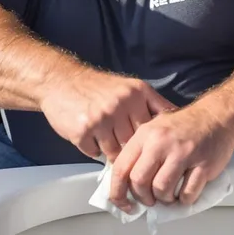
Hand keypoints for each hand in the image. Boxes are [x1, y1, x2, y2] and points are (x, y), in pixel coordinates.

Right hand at [39, 66, 175, 161]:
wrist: (60, 81)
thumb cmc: (96, 87)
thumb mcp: (130, 87)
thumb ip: (150, 104)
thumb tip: (173, 122)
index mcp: (137, 93)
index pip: (154, 126)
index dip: (153, 140)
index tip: (154, 149)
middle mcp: (121, 104)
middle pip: (136, 142)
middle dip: (131, 148)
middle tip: (125, 148)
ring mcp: (101, 118)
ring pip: (116, 152)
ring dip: (111, 150)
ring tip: (106, 139)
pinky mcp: (82, 131)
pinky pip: (95, 153)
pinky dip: (93, 149)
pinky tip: (90, 137)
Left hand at [109, 106, 233, 210]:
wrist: (216, 117)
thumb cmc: (184, 126)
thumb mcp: (154, 129)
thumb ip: (139, 152)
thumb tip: (125, 183)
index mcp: (145, 134)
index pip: (121, 168)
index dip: (117, 192)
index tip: (123, 204)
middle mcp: (161, 142)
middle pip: (140, 182)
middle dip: (143, 198)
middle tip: (151, 200)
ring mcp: (184, 153)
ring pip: (162, 189)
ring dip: (165, 199)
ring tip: (170, 195)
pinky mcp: (203, 164)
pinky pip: (188, 193)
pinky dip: (185, 199)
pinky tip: (185, 193)